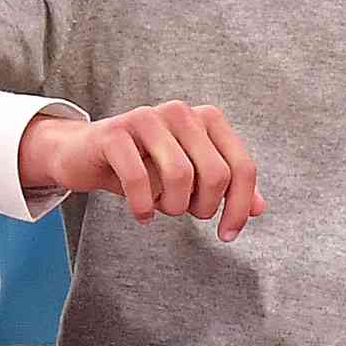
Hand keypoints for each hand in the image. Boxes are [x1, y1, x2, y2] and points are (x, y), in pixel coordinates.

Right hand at [18, 101, 266, 240]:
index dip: (240, 207)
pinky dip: (143, 206)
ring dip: (172, 206)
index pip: (242, 167)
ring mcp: (146, 118)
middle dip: (203, 207)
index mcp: (207, 118)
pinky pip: (139, 179)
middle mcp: (180, 111)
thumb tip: (260, 209)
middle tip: (183, 212)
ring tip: (160, 208)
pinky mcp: (114, 133)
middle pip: (215, 174)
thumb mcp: (189, 176)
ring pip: (180, 176)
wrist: (85, 154)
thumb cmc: (143, 165)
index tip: (228, 234)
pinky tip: (141, 214)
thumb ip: (225, 187)